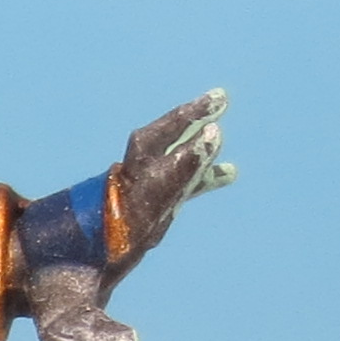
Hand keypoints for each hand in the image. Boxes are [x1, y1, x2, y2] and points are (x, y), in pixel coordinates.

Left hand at [31, 95, 235, 340]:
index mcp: (115, 228)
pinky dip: (193, 168)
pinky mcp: (128, 205)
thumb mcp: (66, 330)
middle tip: (217, 103)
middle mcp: (120, 206)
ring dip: (185, 126)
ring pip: (155, 152)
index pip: (152, 190)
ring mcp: (124, 201)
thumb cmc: (46, 300)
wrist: (16, 272)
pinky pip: (164, 176)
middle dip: (182, 128)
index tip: (207, 139)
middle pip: (151, 154)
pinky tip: (230, 169)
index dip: (181, 166)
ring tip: (220, 101)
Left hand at [115, 89, 235, 243]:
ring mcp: (154, 178)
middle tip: (221, 99)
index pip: (177, 120)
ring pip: (186, 155)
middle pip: (179, 131)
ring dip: (206, 146)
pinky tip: (230, 173)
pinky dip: (208, 174)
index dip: (200, 108)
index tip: (220, 96)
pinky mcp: (159, 198)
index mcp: (146, 147)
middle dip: (200, 118)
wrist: (110, 244)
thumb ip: (190, 158)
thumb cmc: (133, 210)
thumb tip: (215, 132)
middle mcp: (149, 159)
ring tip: (223, 136)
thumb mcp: (165, 182)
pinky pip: (189, 180)